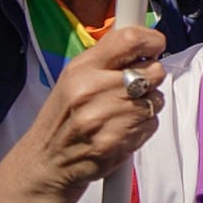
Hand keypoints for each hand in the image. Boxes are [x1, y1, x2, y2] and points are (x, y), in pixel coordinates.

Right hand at [19, 26, 167, 195]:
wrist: (46, 162)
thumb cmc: (64, 117)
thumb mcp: (74, 77)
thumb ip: (108, 58)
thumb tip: (144, 40)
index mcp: (81, 68)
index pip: (131, 39)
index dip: (151, 40)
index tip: (154, 46)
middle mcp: (92, 89)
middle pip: (153, 70)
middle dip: (150, 78)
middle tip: (133, 88)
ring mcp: (104, 117)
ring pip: (156, 99)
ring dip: (147, 105)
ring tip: (122, 112)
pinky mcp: (116, 141)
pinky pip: (152, 123)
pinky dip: (143, 126)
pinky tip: (122, 129)